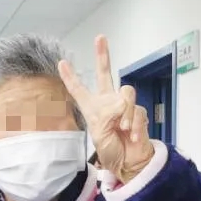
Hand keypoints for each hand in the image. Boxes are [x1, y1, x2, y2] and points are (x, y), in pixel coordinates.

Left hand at [58, 35, 154, 183]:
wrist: (129, 162)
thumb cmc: (112, 151)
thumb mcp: (100, 134)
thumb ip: (107, 116)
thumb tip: (121, 104)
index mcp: (93, 108)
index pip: (79, 90)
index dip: (70, 77)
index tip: (61, 62)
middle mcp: (108, 102)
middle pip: (105, 74)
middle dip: (103, 55)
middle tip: (100, 38)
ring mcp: (124, 106)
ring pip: (126, 93)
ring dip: (124, 113)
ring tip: (123, 129)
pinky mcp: (139, 112)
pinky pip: (137, 111)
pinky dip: (134, 125)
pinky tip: (132, 136)